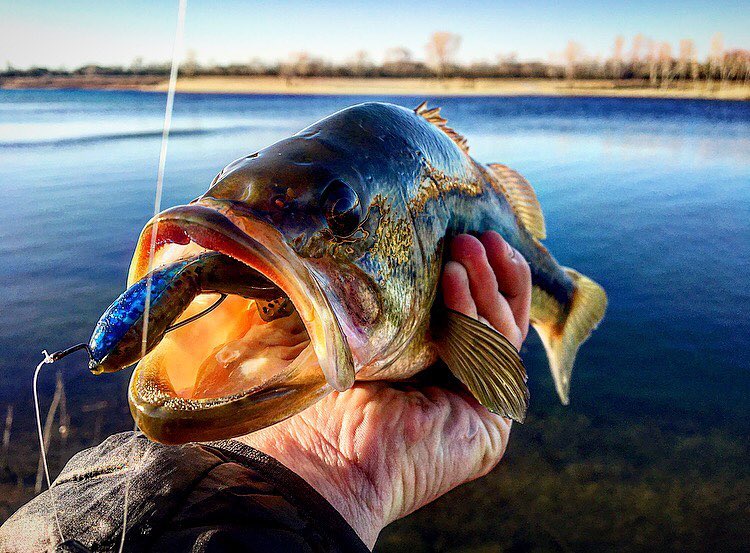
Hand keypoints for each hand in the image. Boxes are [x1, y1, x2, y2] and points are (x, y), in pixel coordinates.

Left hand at [239, 232, 531, 547]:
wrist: (319, 459)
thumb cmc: (321, 399)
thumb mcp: (355, 334)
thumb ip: (380, 300)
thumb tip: (373, 242)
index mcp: (429, 370)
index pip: (470, 318)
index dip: (480, 278)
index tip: (472, 236)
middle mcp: (457, 388)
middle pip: (498, 323)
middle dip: (490, 275)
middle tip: (473, 237)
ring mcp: (476, 407)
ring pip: (501, 336)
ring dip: (484, 287)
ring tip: (462, 248)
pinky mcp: (490, 425)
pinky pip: (493, 359)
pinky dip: (475, 317)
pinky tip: (452, 281)